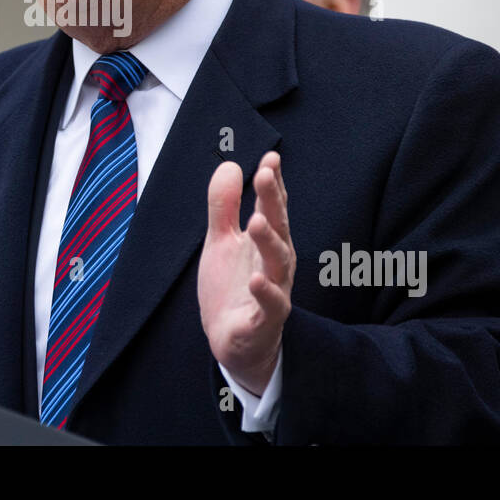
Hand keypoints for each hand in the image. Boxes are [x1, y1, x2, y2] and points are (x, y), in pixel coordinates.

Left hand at [198, 150, 294, 395]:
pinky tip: (256, 280)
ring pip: (278, 263)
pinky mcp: (265, 320)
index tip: (270, 158)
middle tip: (265, 175)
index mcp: (265, 241)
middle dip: (273, 201)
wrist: (233, 341)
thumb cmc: (233, 288)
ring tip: (257, 221)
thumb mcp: (221, 242)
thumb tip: (231, 165)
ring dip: (269, 241)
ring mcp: (274, 290)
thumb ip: (224, 206)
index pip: (272, 206)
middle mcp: (275, 262)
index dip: (272, 183)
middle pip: (278, 227)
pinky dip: (266, 292)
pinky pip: (271, 305)